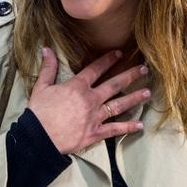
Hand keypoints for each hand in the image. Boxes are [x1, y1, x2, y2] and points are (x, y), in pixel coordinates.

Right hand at [28, 48, 149, 154]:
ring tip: (147, 93)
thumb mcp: (41, 87)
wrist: (40, 137)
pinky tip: (139, 125)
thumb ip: (48, 68)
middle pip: (115, 84)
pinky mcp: (95, 133)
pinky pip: (115, 129)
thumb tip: (46, 49)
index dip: (108, 60)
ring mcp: (95, 117)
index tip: (120, 54)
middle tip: (144, 69)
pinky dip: (128, 127)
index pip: (96, 69)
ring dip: (134, 98)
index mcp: (78, 87)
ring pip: (119, 105)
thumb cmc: (39, 112)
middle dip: (131, 76)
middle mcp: (91, 99)